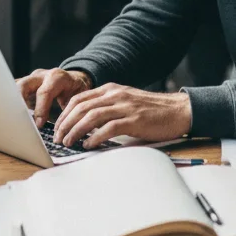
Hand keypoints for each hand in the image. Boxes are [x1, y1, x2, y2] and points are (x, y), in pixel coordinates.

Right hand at [17, 67, 92, 127]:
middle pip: (23, 85)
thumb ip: (69, 111)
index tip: (39, 125)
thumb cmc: (76, 91)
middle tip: (19, 120)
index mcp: (57, 78)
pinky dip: (12, 103)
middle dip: (18, 102)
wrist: (75, 80)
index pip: (45, 92)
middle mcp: (41, 76)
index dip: (40, 109)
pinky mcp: (24, 85)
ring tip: (13, 120)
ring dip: (12, 104)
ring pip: (14, 87)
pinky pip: (13, 91)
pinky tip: (13, 116)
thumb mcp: (77, 99)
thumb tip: (63, 131)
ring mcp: (31, 79)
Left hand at [53, 83, 192, 148]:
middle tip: (58, 138)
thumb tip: (85, 125)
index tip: (57, 127)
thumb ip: (108, 108)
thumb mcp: (126, 102)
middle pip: (81, 106)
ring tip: (68, 143)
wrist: (178, 110)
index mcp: (112, 89)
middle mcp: (116, 94)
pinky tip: (89, 145)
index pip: (79, 98)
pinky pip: (109, 127)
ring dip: (76, 131)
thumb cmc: (152, 110)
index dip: (64, 113)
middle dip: (65, 123)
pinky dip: (95, 137)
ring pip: (91, 116)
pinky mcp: (134, 120)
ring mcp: (125, 106)